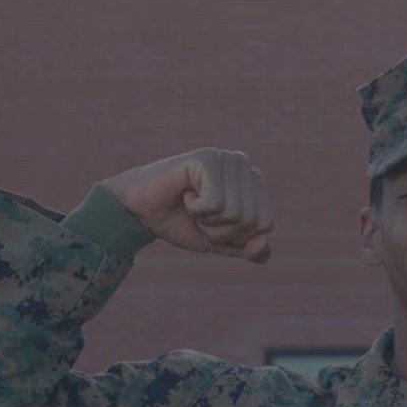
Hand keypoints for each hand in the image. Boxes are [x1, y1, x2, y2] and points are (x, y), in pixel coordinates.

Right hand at [101, 148, 274, 263]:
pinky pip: (216, 203)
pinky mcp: (207, 158)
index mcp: (253, 183)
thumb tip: (263, 247)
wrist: (141, 210)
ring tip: (191, 202)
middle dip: (221, 230)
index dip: (236, 236)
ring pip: (235, 212)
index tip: (212, 222)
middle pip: (252, 219)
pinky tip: (185, 193)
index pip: (265, 225)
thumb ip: (246, 248)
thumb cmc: (181, 222)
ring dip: (207, 219)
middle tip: (199, 213)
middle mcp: (243, 165)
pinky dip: (196, 208)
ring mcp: (226, 159)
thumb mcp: (219, 242)